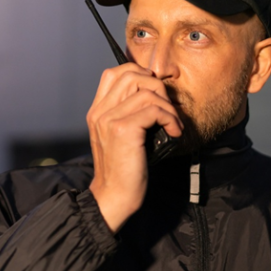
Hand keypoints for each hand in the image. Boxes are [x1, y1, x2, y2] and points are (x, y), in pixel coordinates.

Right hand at [87, 63, 182, 232]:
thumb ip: (127, 114)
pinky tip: (174, 133)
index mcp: (96, 111)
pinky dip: (171, 119)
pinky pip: (155, 110)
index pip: (113, 73)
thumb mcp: (120, 137)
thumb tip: (154, 94)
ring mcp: (109, 119)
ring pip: (146, 91)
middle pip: (131, 74)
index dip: (138, 74)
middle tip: (168, 109)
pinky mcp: (122, 130)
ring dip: (168, 106)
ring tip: (173, 125)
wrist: (115, 197)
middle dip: (157, 87)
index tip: (155, 93)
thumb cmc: (124, 170)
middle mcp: (99, 112)